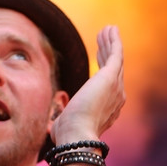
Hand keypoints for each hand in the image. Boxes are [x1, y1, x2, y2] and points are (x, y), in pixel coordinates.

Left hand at [50, 25, 125, 143]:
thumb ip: (62, 122)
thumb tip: (50, 127)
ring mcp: (116, 87)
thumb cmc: (68, 135)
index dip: (103, 67)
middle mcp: (116, 97)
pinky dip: (113, 41)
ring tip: (107, 30)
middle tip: (104, 38)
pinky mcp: (111, 77)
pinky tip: (110, 29)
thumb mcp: (64, 126)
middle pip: (114, 68)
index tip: (99, 55)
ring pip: (115, 59)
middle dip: (108, 52)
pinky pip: (115, 54)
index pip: (107, 83)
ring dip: (110, 43)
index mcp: (108, 109)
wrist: (76, 136)